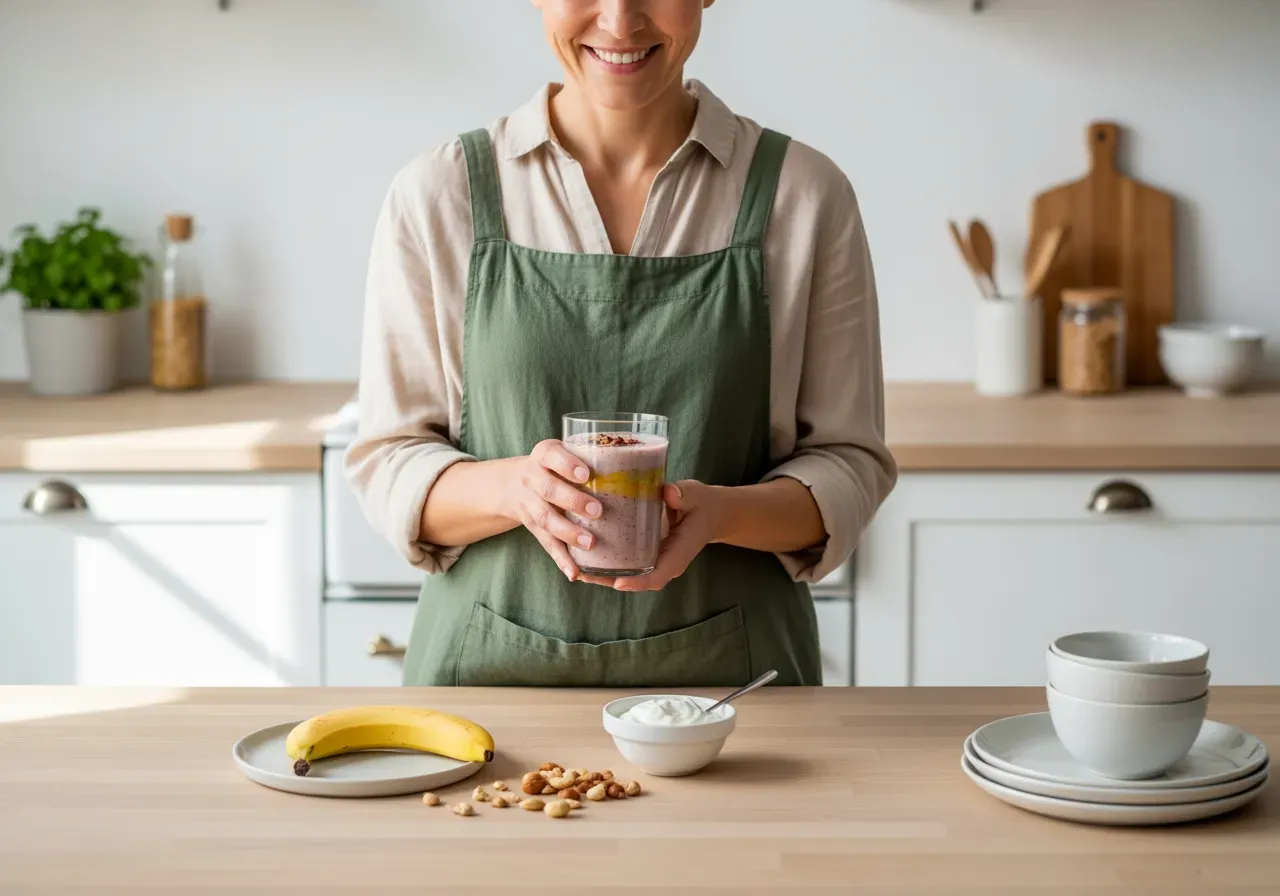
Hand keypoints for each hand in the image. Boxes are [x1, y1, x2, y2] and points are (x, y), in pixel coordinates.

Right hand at [504, 439, 602, 580]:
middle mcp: (532, 477)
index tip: (586, 475)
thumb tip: (648, 473)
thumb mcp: (565, 452)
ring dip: (568, 532)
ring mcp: (529, 503)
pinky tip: (574, 572)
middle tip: (597, 511)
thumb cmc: (556, 466)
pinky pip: (546, 544)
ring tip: (590, 543)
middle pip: (548, 489)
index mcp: (544, 454)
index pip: (552, 455)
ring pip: (546, 519)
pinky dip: (561, 559)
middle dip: (572, 500)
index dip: (567, 465)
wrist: (512, 484)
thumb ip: (595, 458)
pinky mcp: (533, 527)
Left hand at [580, 480, 721, 591]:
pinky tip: (584, 555)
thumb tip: (668, 493)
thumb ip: (684, 495)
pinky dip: (606, 563)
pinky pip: (626, 563)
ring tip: (576, 569)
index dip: (638, 582)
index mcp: (678, 554)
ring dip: (602, 575)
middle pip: (636, 580)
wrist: (709, 511)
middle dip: (608, 581)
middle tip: (583, 575)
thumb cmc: (700, 503)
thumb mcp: (695, 496)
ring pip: (627, 575)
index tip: (618, 582)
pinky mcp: (646, 553)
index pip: (658, 576)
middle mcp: (664, 563)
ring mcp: (654, 560)